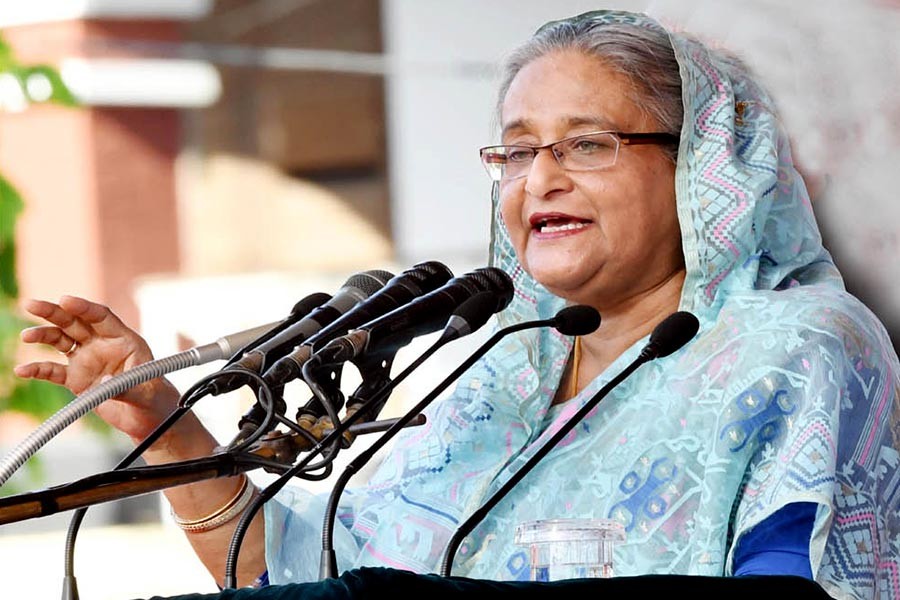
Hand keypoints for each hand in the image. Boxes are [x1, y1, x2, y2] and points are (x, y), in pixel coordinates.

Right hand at [14, 295, 180, 441]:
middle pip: (75, 323)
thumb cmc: (154, 397)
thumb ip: (125, 386)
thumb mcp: (146, 391)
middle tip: (31, 305)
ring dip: (43, 336)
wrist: (146, 416)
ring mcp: (87, 360)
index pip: (101, 317)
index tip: (65, 301)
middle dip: (54, 313)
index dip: (84, 308)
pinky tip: (22, 370)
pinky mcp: (75, 379)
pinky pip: (53, 370)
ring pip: (60, 341)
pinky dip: (38, 370)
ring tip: (26, 336)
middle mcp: (102, 345)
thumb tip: (103, 383)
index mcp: (123, 339)